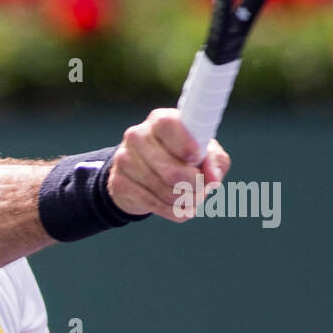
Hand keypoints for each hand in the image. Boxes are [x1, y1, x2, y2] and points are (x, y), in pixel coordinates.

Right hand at [107, 108, 230, 221]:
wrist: (142, 174)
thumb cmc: (181, 157)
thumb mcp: (204, 153)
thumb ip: (214, 161)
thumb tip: (212, 178)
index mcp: (160, 120)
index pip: (169, 126)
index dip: (187, 147)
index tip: (197, 159)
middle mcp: (138, 136)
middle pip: (172, 171)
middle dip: (195, 187)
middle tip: (203, 189)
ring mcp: (125, 159)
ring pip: (165, 192)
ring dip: (187, 201)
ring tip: (193, 198)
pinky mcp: (118, 182)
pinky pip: (154, 205)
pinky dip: (174, 211)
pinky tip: (180, 208)